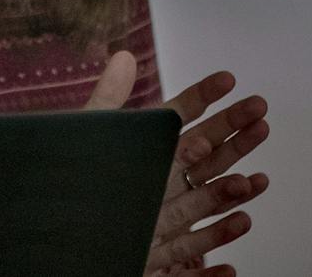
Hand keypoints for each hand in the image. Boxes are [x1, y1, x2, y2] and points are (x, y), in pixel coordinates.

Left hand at [84, 58, 269, 276]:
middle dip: (234, 136)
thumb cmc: (70, 191)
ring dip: (231, 196)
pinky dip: (209, 270)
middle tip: (259, 112)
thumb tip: (123, 57)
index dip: (203, 98)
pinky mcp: (154, 262)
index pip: (179, 120)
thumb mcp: (88, 137)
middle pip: (204, 157)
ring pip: (203, 207)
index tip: (228, 79)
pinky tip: (229, 265)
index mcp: (143, 154)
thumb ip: (108, 99)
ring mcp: (159, 224)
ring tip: (256, 181)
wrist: (51, 249)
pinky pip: (186, 266)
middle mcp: (157, 185)